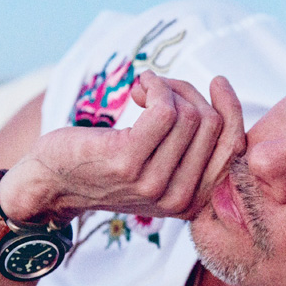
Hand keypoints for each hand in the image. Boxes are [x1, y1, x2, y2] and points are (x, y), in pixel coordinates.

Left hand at [0, 71, 245, 223]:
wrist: (51, 182)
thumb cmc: (104, 167)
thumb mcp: (157, 168)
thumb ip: (191, 153)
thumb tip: (220, 106)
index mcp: (192, 202)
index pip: (234, 148)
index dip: (231, 109)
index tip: (217, 82)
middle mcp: (178, 199)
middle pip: (212, 124)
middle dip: (189, 93)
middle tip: (158, 89)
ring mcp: (154, 182)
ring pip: (189, 115)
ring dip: (166, 87)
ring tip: (142, 90)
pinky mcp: (129, 160)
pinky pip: (165, 110)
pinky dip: (154, 87)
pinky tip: (138, 88)